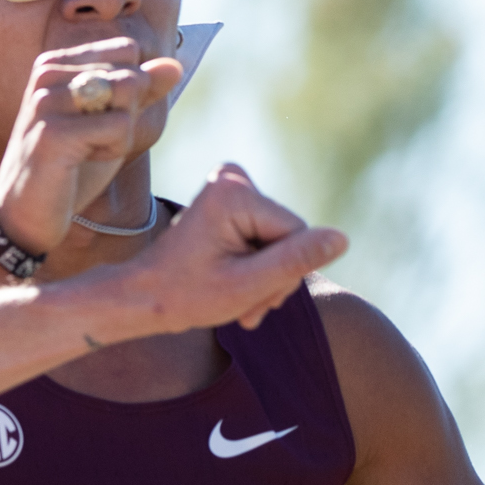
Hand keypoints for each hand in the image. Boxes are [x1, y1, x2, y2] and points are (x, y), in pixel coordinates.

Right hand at [0, 39, 182, 255]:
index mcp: (55, 63)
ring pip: (128, 92)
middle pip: (131, 73)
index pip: (127, 51)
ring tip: (88, 151)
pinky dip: (113, 151)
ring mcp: (47, 100)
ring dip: (122, 133)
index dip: (131, 90)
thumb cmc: (70, 168)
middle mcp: (47, 73)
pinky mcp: (54, 131)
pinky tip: (81, 163)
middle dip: (127, 115)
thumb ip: (141, 91)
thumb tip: (174, 65)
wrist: (27, 215)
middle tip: (92, 142)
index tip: (97, 120)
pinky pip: (120, 126)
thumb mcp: (111, 123)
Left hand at [116, 164, 346, 332]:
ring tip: (238, 301)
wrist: (143, 297)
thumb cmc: (185, 295)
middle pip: (289, 236)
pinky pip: (264, 235)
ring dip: (265, 277)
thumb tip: (341, 238)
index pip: (297, 235)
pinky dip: (255, 266)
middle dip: (273, 277)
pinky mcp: (229, 199)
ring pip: (279, 240)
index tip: (253, 300)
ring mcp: (229, 186)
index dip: (284, 273)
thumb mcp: (248, 285)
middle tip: (244, 306)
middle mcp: (232, 178)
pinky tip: (236, 286)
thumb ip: (296, 260)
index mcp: (235, 193)